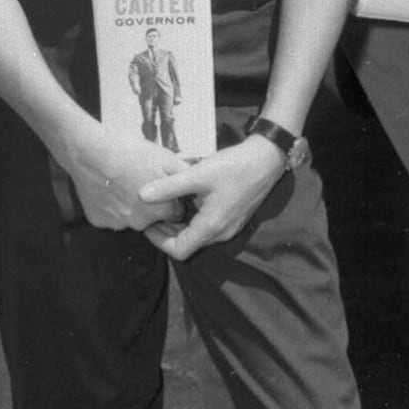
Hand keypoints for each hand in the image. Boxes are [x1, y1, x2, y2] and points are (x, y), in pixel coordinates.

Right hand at [58, 129, 186, 230]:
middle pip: (154, 219)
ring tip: (125, 183)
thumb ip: (184, 176)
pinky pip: (112, 217)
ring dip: (132, 207)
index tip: (166, 189)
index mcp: (161, 210)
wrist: (90, 152)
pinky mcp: (99, 222)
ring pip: (132, 218)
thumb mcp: (166, 158)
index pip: (176, 215)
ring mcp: (118, 224)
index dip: (173, 201)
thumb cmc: (130, 153)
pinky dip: (112, 207)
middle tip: (142, 182)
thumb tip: (194, 186)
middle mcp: (141, 223)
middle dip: (153, 206)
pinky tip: (109, 188)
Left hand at [138, 134, 286, 259]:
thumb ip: (169, 187)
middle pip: (188, 244)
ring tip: (167, 204)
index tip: (148, 224)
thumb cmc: (234, 166)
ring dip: (180, 225)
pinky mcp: (234, 218)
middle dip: (167, 232)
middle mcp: (221, 232)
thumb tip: (141, 194)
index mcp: (211, 226)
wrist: (267, 158)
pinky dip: (193, 219)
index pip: (179, 251)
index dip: (159, 241)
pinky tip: (187, 199)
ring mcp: (230, 226)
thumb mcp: (199, 174)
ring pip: (198, 235)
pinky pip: (208, 226)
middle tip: (153, 213)